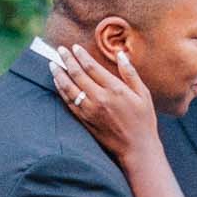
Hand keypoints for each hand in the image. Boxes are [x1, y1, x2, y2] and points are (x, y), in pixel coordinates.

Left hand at [48, 42, 159, 165]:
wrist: (136, 149)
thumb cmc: (143, 121)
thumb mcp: (143, 94)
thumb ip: (130, 73)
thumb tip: (121, 54)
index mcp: (115, 89)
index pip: (92, 67)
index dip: (81, 56)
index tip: (75, 47)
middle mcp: (99, 98)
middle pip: (77, 74)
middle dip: (67, 60)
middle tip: (60, 50)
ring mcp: (90, 110)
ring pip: (69, 88)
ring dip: (59, 74)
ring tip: (53, 64)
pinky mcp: (85, 121)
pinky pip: (68, 102)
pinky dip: (61, 90)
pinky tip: (57, 83)